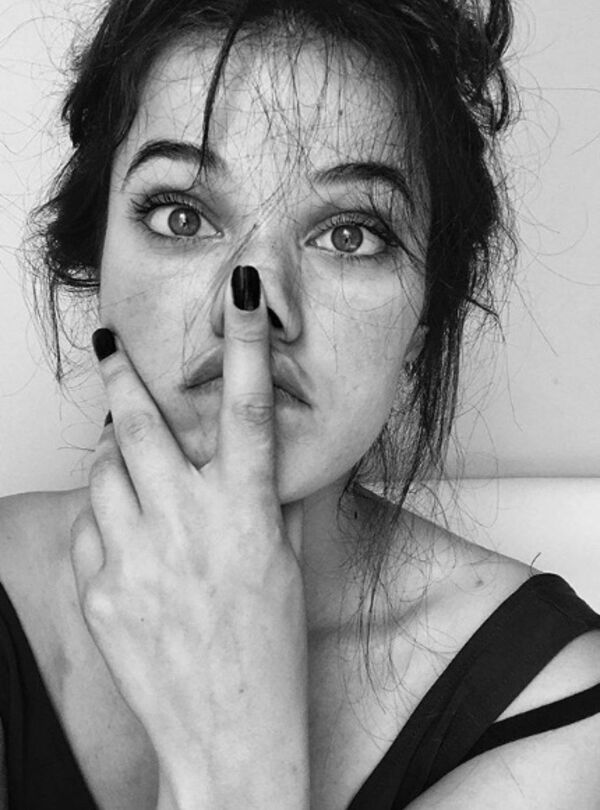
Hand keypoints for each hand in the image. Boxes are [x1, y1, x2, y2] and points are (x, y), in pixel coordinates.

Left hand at [70, 267, 309, 809]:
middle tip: (114, 344)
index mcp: (248, 516)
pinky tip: (126, 538)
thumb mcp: (283, 566)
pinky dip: (102, 519)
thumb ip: (266, 503)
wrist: (229, 734)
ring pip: (103, 472)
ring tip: (134, 471)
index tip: (239, 293)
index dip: (247, 342)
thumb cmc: (268, 651)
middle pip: (142, 424)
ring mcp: (138, 559)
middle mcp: (190, 527)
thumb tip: (254, 460)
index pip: (251, 410)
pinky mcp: (100, 591)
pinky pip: (87, 528)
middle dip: (125, 376)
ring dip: (116, 459)